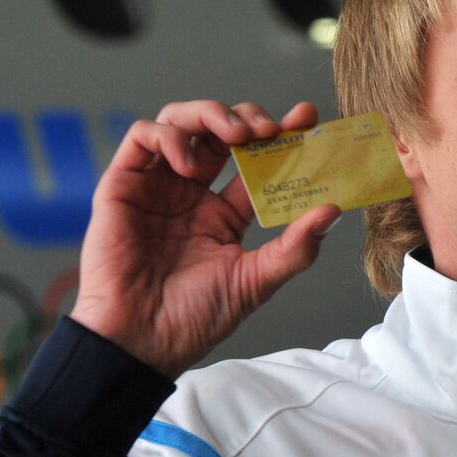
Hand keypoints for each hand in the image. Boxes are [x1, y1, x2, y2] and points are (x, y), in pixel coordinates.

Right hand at [69, 99, 340, 377]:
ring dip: (211, 115)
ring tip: (237, 136)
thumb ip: (295, 248)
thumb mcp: (255, 282)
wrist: (142, 341)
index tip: (307, 118)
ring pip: (181, 121)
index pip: (256, 161)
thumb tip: (333, 209)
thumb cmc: (193, 319)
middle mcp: (191, 193)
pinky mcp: (123, 184)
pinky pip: (142, 136)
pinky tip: (190, 163)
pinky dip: (170, 135)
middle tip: (269, 129)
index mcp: (224, 214)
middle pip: (220, 132)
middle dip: (248, 118)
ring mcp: (157, 186)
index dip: (281, 134)